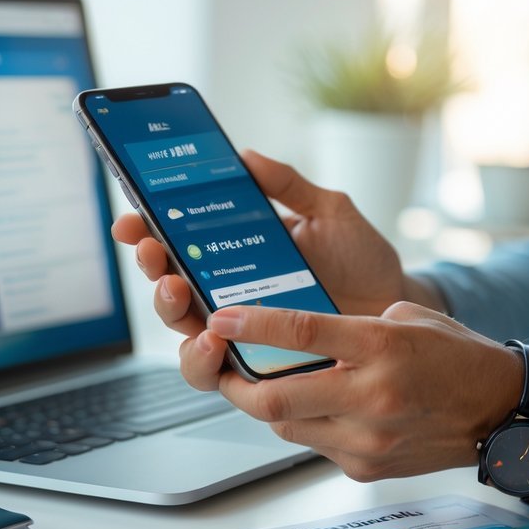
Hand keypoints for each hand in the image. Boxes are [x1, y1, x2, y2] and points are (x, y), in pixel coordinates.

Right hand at [110, 151, 444, 344]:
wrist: (397, 307)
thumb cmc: (361, 260)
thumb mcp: (328, 210)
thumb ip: (287, 185)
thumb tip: (245, 156)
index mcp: (232, 254)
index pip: (176, 243)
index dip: (145, 232)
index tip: (131, 221)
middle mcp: (227, 296)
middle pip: (168, 287)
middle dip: (153, 270)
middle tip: (157, 255)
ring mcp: (240, 333)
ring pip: (183, 333)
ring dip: (170, 314)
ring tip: (180, 294)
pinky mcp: (256, 367)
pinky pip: (216, 371)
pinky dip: (204, 358)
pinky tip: (215, 339)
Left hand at [185, 302, 522, 480]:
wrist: (502, 411)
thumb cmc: (454, 357)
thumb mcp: (403, 320)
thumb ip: (348, 327)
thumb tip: (293, 335)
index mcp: (381, 347)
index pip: (301, 333)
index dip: (252, 327)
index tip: (219, 319)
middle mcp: (371, 397)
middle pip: (274, 400)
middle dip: (236, 386)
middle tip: (224, 371)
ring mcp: (368, 439)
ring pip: (286, 427)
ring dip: (267, 408)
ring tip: (264, 386)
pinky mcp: (366, 468)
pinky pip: (313, 445)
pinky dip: (304, 425)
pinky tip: (313, 409)